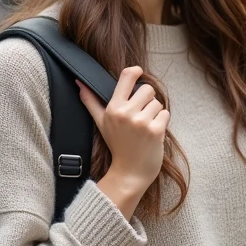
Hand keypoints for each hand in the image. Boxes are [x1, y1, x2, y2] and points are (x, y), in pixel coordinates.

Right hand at [77, 66, 169, 218]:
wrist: (129, 173)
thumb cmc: (117, 145)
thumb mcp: (100, 122)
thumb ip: (90, 101)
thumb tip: (79, 83)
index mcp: (113, 108)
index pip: (126, 77)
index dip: (135, 71)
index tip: (138, 72)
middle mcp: (126, 113)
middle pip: (147, 89)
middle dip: (147, 101)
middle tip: (140, 115)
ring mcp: (141, 122)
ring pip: (158, 103)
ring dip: (155, 113)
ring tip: (145, 127)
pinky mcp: (156, 131)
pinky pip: (165, 114)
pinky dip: (162, 123)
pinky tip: (152, 133)